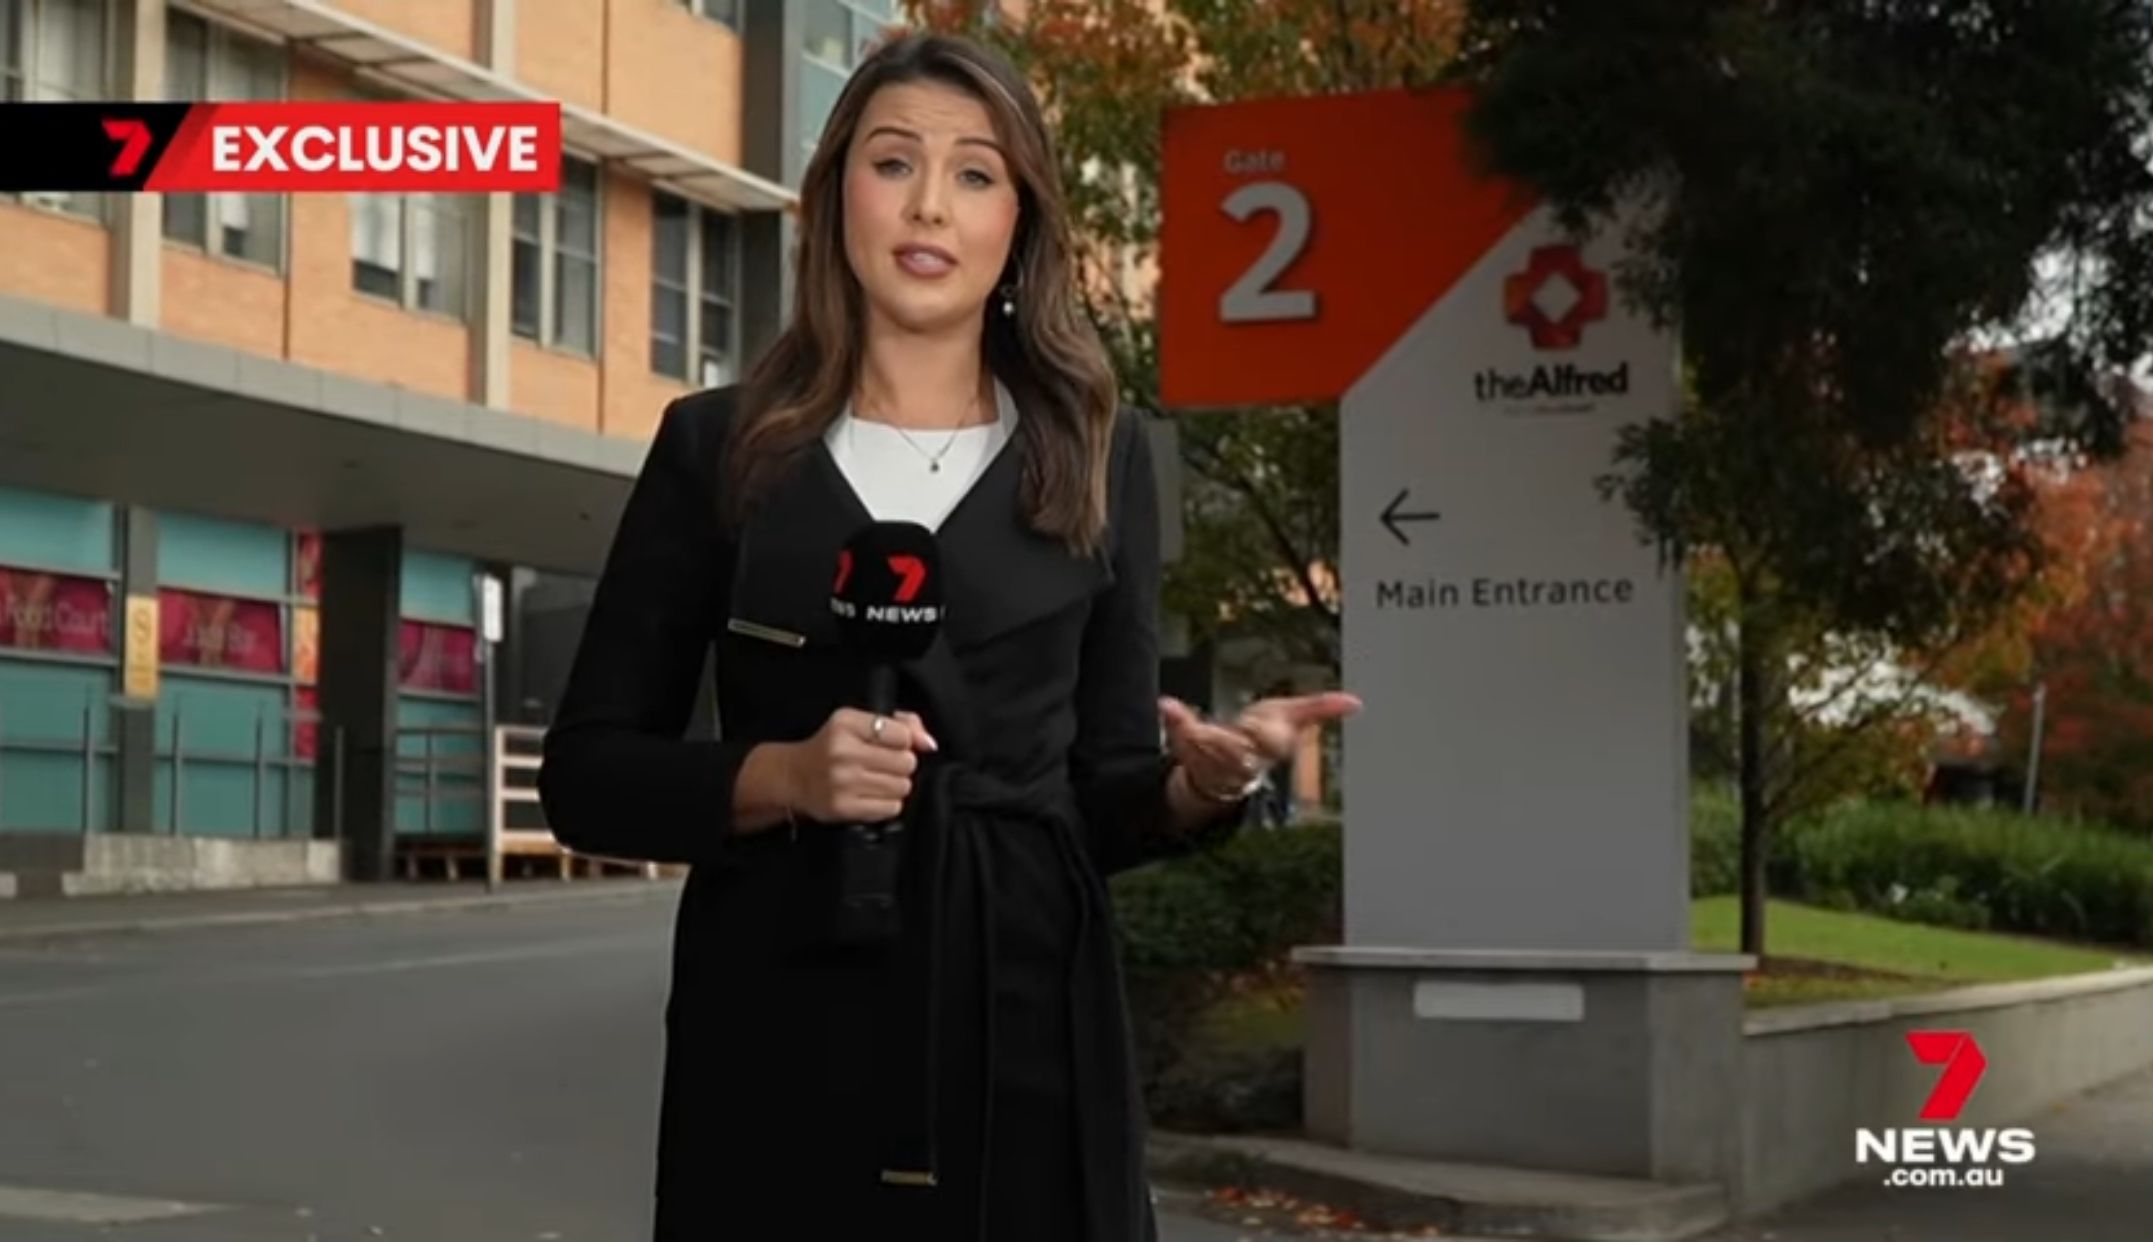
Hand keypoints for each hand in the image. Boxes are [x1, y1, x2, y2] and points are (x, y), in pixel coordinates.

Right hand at [784, 708, 937, 823]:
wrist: (794, 777)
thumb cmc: (833, 748)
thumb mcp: (859, 723)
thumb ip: (901, 723)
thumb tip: (929, 743)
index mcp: (846, 723)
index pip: (902, 734)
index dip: (903, 742)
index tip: (891, 745)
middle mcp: (842, 751)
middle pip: (906, 762)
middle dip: (901, 765)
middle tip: (883, 765)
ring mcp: (842, 782)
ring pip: (902, 786)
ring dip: (895, 785)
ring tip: (876, 781)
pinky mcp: (844, 808)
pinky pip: (891, 808)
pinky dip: (887, 804)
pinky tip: (871, 796)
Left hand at [1160, 691, 1362, 802]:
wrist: (1229, 766)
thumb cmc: (1265, 735)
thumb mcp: (1291, 715)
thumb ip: (1319, 708)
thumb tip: (1355, 703)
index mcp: (1267, 746)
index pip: (1268, 743)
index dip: (1262, 737)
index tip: (1256, 730)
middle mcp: (1242, 759)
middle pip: (1236, 752)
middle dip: (1225, 743)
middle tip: (1212, 732)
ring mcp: (1214, 760)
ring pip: (1207, 753)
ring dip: (1196, 737)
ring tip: (1188, 724)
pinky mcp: (1191, 753)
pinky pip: (1183, 740)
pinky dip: (1176, 722)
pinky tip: (1166, 704)